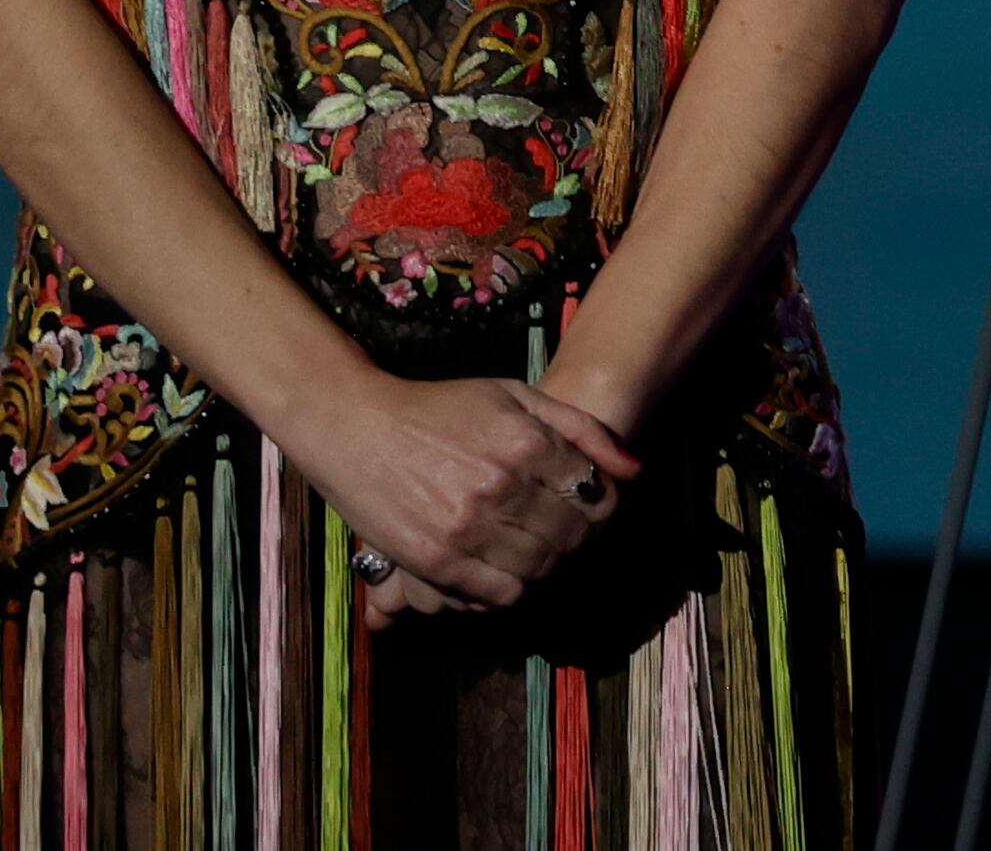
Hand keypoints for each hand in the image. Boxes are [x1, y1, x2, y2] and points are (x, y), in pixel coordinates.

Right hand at [283, 372, 642, 626]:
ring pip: (540, 568)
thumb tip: (634, 469)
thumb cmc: (440, 408)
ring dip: (548, 563)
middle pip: (572, 536)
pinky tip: (506, 565)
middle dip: (579, 536)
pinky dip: (513, 587)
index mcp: (525, 442)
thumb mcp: (514, 396)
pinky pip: (499, 594)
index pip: (596, 494)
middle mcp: (501, 487)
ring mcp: (467, 527)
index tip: (590, 503)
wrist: (356, 428)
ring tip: (535, 545)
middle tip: (565, 529)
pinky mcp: (437, 560)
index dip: (603, 504)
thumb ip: (581, 429)